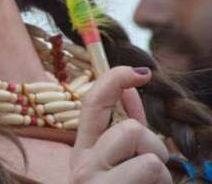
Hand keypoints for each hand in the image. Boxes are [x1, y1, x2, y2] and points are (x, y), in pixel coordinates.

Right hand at [69, 66, 169, 182]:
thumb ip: (125, 127)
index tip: (142, 73)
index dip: (116, 79)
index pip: (93, 103)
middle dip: (152, 145)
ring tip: (147, 183)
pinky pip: (151, 169)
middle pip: (129, 128)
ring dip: (159, 168)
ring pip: (146, 151)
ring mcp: (93, 179)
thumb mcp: (119, 161)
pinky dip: (162, 183)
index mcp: (83, 151)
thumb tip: (130, 88)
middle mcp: (82, 164)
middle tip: (149, 167)